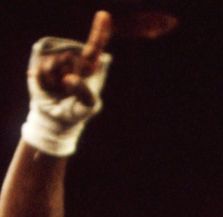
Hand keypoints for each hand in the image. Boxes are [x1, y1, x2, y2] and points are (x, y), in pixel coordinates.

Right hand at [23, 12, 112, 155]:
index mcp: (91, 68)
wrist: (56, 117)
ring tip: (59, 89)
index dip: (99, 31)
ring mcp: (57, 61)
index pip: (96, 46)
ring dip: (55, 81)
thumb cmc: (77, 110)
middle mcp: (74, 60)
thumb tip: (70, 78)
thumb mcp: (87, 107)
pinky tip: (50, 87)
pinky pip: (42, 71)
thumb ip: (84, 93)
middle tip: (68, 90)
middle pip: (69, 58)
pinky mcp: (41, 65)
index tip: (104, 15)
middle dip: (67, 76)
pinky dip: (45, 83)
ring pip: (54, 64)